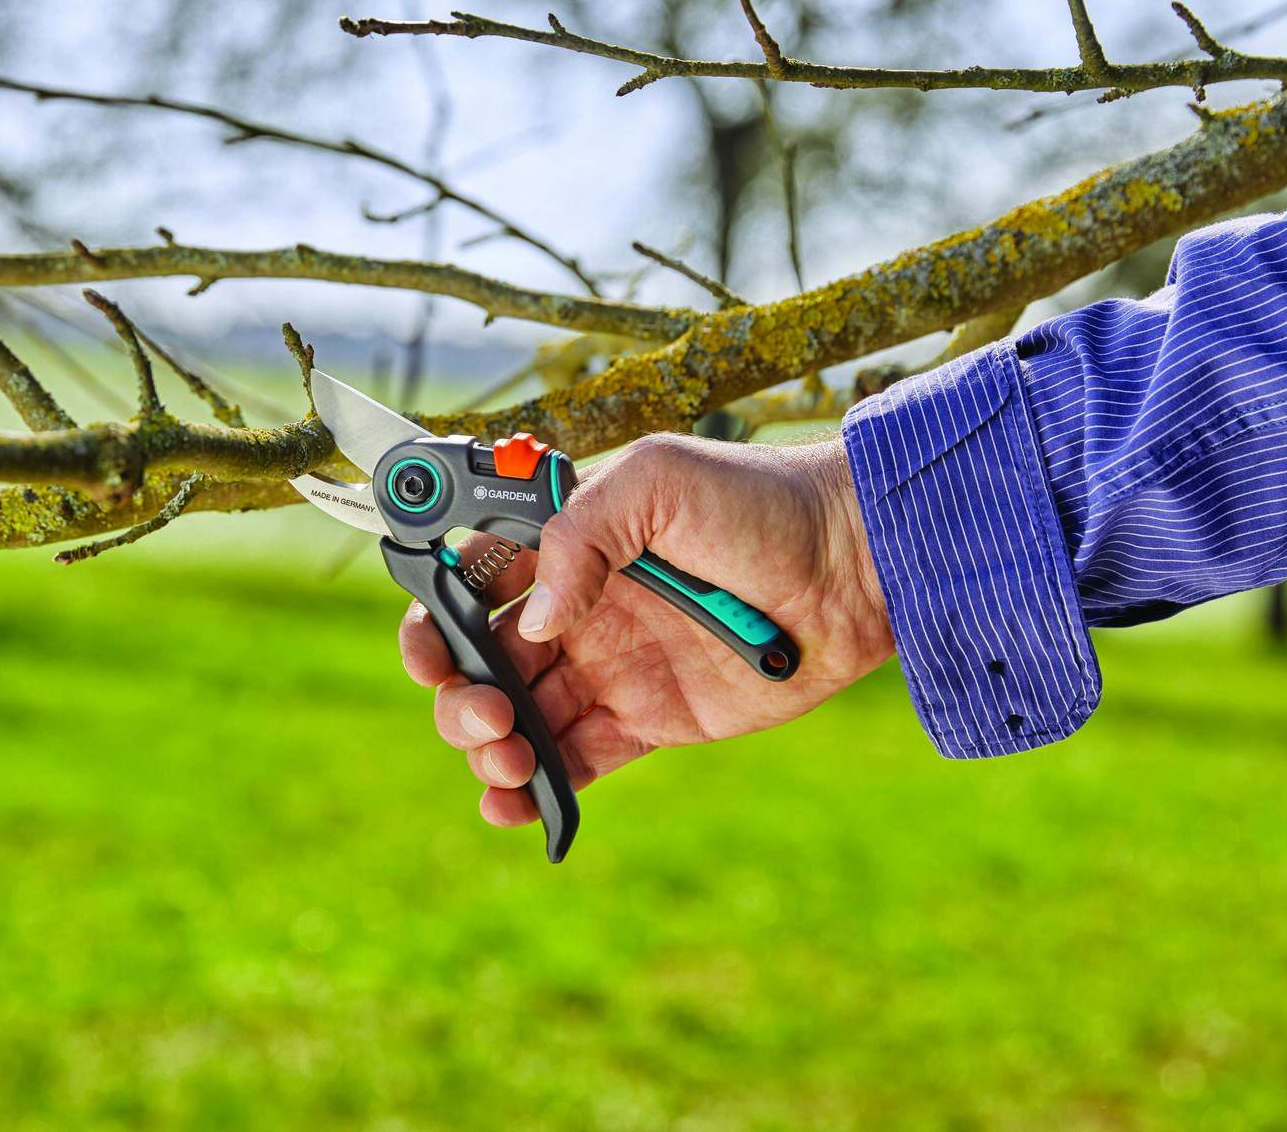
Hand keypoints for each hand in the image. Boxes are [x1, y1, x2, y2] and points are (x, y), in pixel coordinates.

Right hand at [398, 434, 894, 828]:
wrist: (854, 565)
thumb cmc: (760, 503)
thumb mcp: (659, 482)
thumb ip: (581, 534)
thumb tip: (536, 622)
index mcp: (563, 547)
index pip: (467, 586)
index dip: (432, 620)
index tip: (433, 651)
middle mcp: (575, 611)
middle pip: (478, 663)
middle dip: (459, 695)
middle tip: (494, 712)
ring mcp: (609, 670)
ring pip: (516, 719)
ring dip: (488, 746)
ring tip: (512, 757)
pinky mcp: (649, 723)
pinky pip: (573, 763)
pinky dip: (533, 791)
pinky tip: (513, 805)